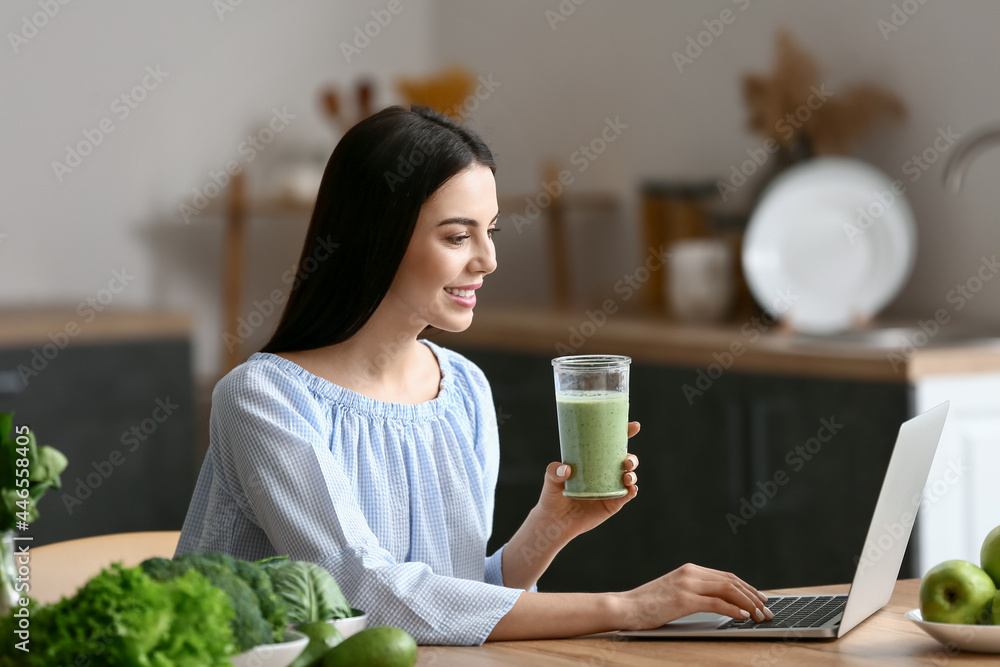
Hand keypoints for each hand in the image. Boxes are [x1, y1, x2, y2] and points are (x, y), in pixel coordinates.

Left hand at [533, 421, 640, 543]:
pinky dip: (632, 490)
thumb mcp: (550, 480)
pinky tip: (630, 488)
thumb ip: (554, 472)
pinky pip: (626, 495)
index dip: (624, 433)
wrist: (554, 522)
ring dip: (632, 474)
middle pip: (625, 460)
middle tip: (626, 460)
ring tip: (627, 476)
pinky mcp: (612, 504)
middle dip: (631, 457)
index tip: (633, 426)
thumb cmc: (552, 496)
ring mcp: (610, 488)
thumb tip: (566, 469)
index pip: (611, 444)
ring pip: (629, 476)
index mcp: (592, 461)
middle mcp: (604, 473)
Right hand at [615, 563, 772, 629]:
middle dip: (753, 596)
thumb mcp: (674, 593)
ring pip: (728, 590)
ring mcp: (687, 585)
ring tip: (759, 615)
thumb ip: (695, 593)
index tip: (760, 600)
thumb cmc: (647, 605)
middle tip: (767, 610)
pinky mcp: (683, 599)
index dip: (747, 588)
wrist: (625, 607)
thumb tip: (721, 603)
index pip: (726, 576)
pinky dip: (734, 609)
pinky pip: (716, 603)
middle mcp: (690, 573)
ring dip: (748, 603)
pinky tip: (744, 617)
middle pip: (731, 581)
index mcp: (689, 570)